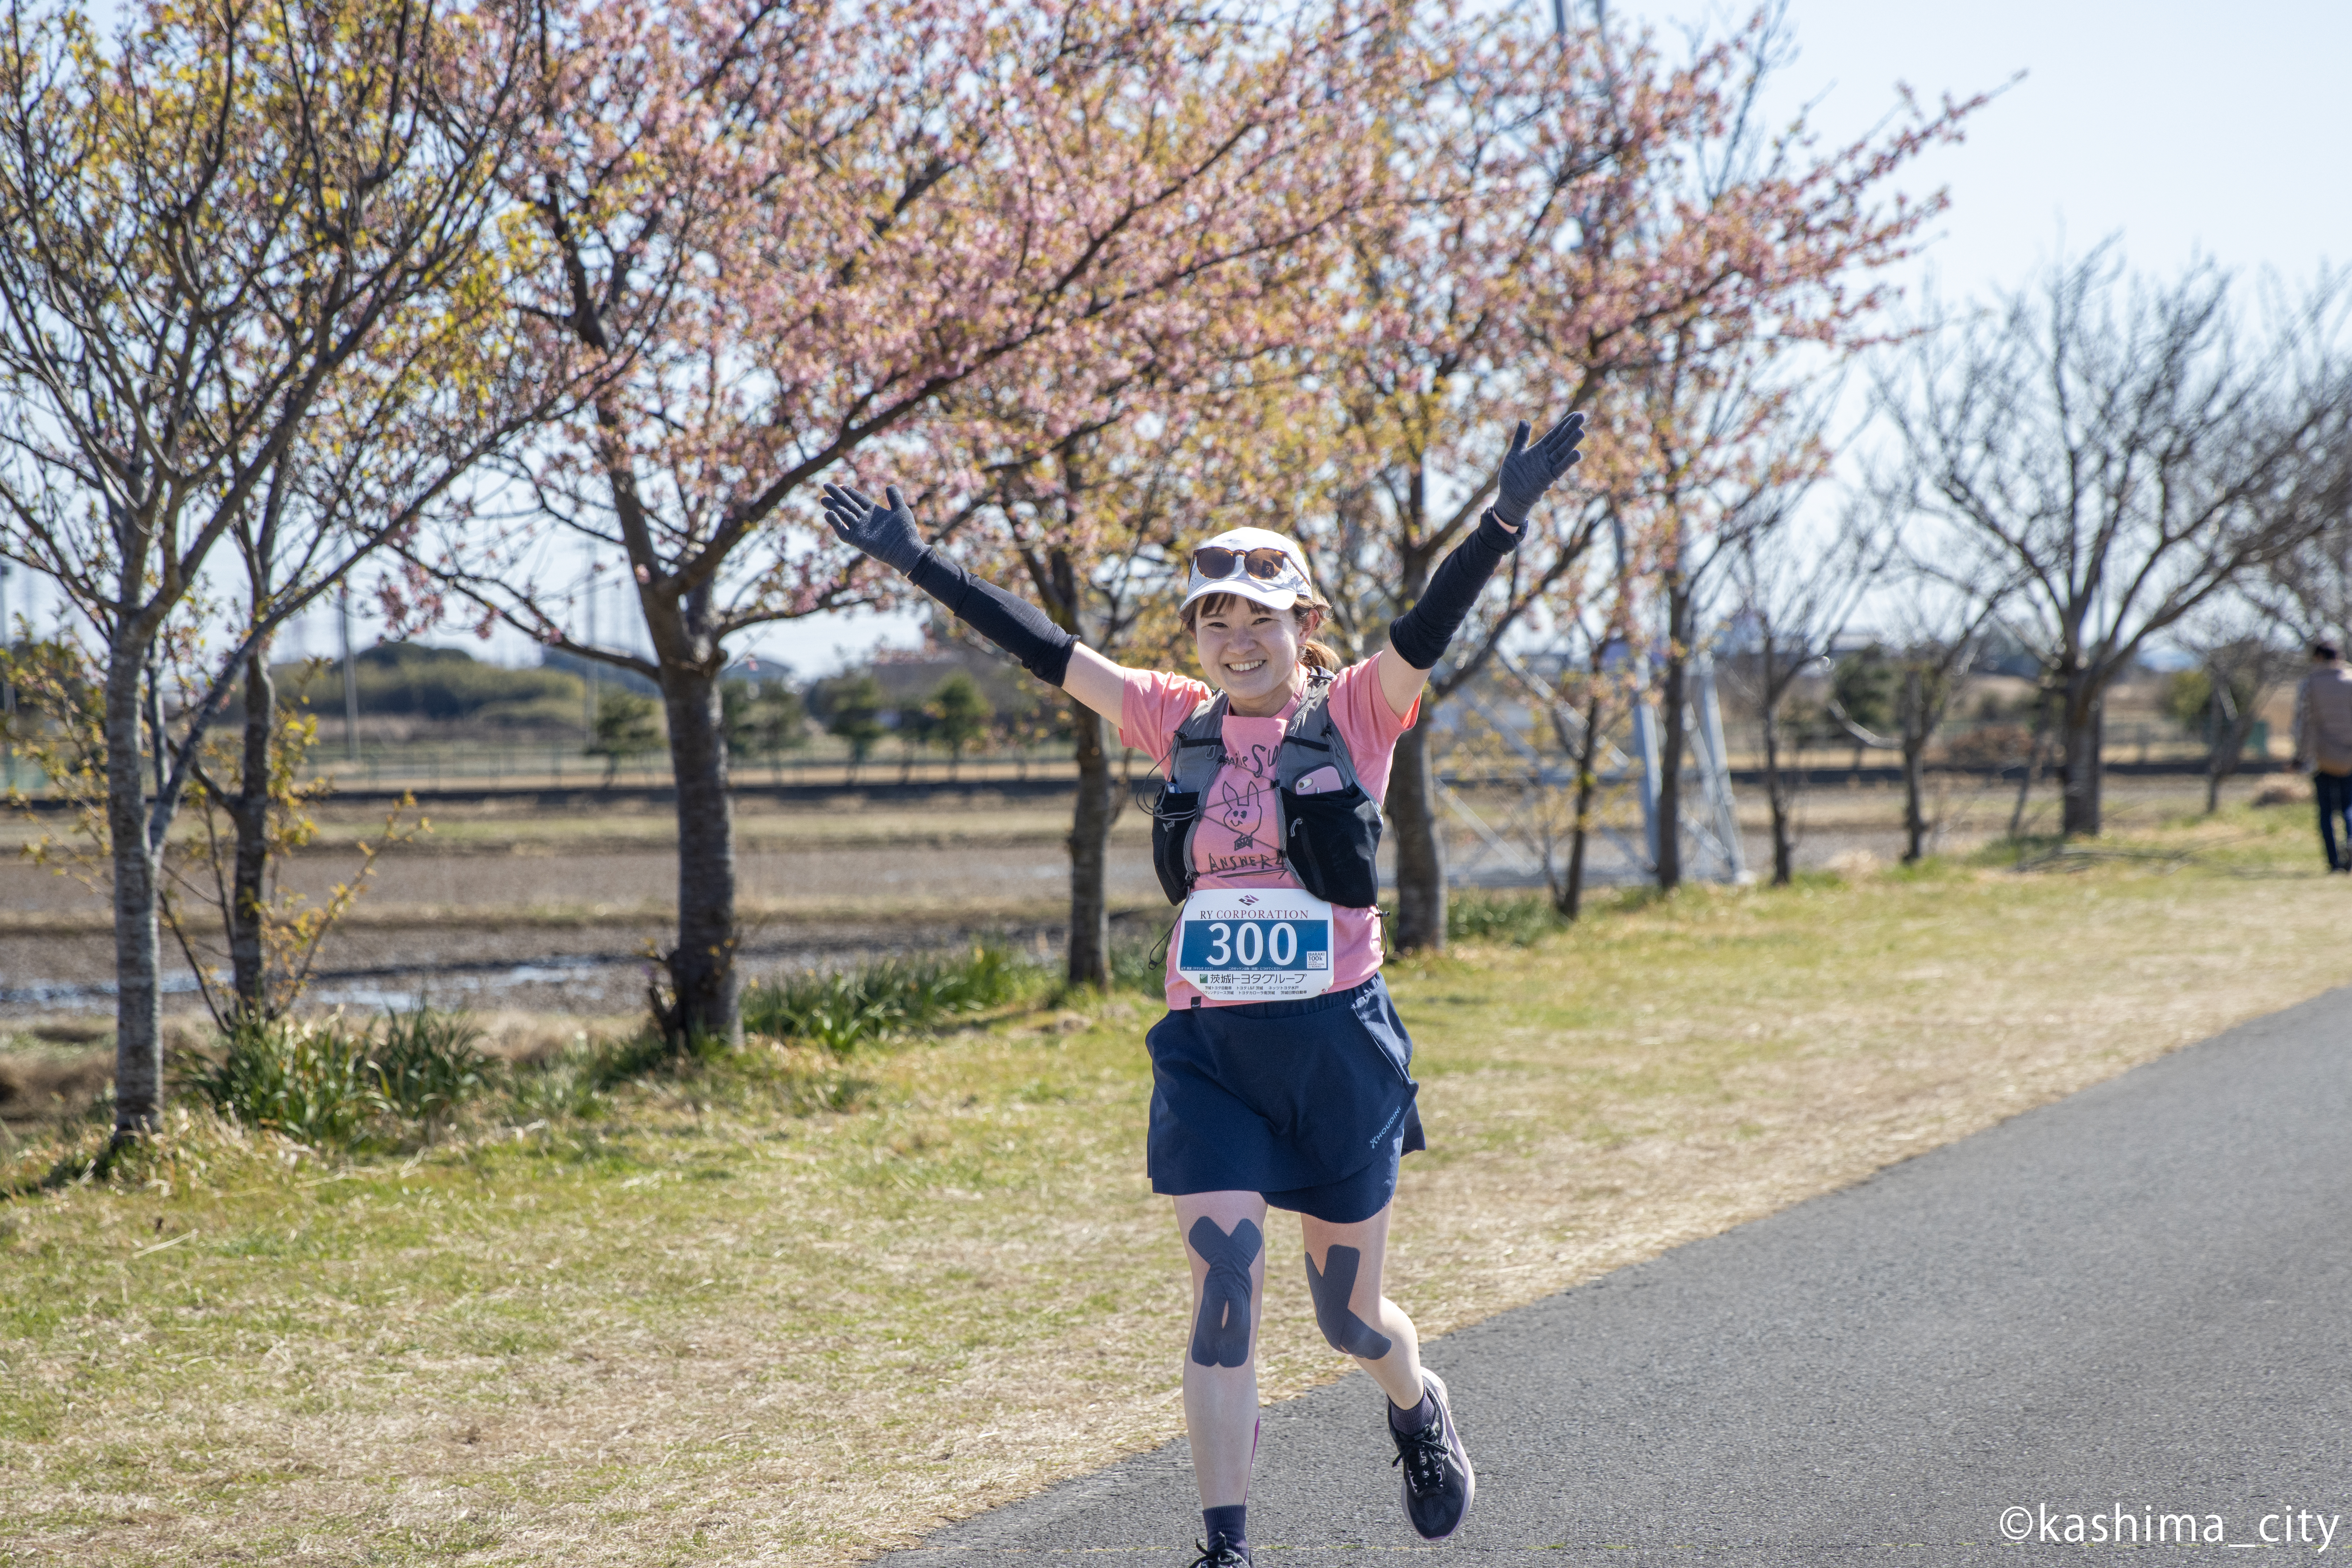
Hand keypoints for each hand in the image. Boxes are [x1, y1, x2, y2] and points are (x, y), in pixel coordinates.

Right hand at [819, 481, 928, 576]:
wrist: (907, 550)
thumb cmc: (906, 531)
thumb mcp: (901, 510)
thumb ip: (895, 498)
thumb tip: (890, 486)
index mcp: (874, 512)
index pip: (858, 499)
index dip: (849, 492)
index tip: (839, 485)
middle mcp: (865, 520)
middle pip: (847, 505)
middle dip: (836, 496)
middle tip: (825, 486)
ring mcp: (860, 530)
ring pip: (843, 516)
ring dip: (833, 507)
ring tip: (823, 499)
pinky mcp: (858, 540)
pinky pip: (843, 532)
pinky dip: (836, 524)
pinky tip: (829, 515)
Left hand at [1493, 410, 1586, 525]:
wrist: (1509, 497)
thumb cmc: (1512, 477)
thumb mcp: (1515, 453)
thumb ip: (1521, 438)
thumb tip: (1525, 420)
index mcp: (1540, 450)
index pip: (1555, 434)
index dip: (1565, 424)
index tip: (1576, 415)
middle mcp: (1546, 457)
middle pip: (1561, 440)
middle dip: (1570, 429)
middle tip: (1582, 416)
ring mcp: (1547, 467)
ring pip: (1562, 453)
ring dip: (1571, 443)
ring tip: (1581, 432)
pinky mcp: (1547, 478)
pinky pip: (1559, 469)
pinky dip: (1567, 462)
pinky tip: (1577, 454)